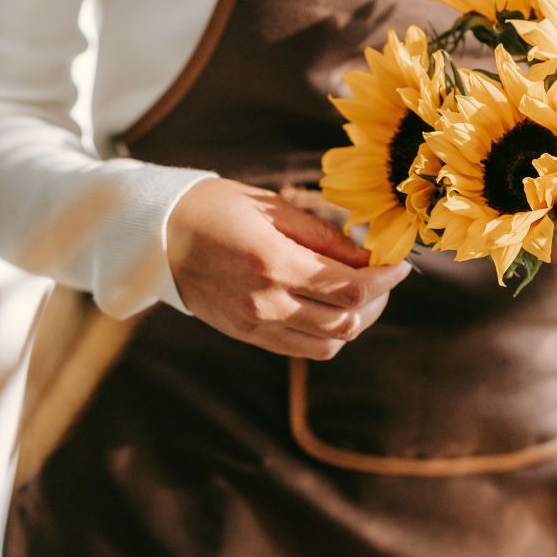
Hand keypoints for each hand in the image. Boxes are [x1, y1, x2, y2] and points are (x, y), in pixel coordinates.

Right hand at [166, 178, 410, 359]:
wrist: (155, 237)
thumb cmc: (215, 208)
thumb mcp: (273, 208)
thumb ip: (325, 237)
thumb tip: (371, 255)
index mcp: (274, 263)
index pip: (352, 287)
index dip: (387, 278)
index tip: (401, 263)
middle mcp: (266, 302)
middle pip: (348, 320)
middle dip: (379, 299)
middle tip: (386, 276)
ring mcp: (255, 325)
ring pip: (330, 343)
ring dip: (357, 321)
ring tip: (363, 295)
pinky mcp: (247, 335)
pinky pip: (303, 349)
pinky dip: (329, 333)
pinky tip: (332, 307)